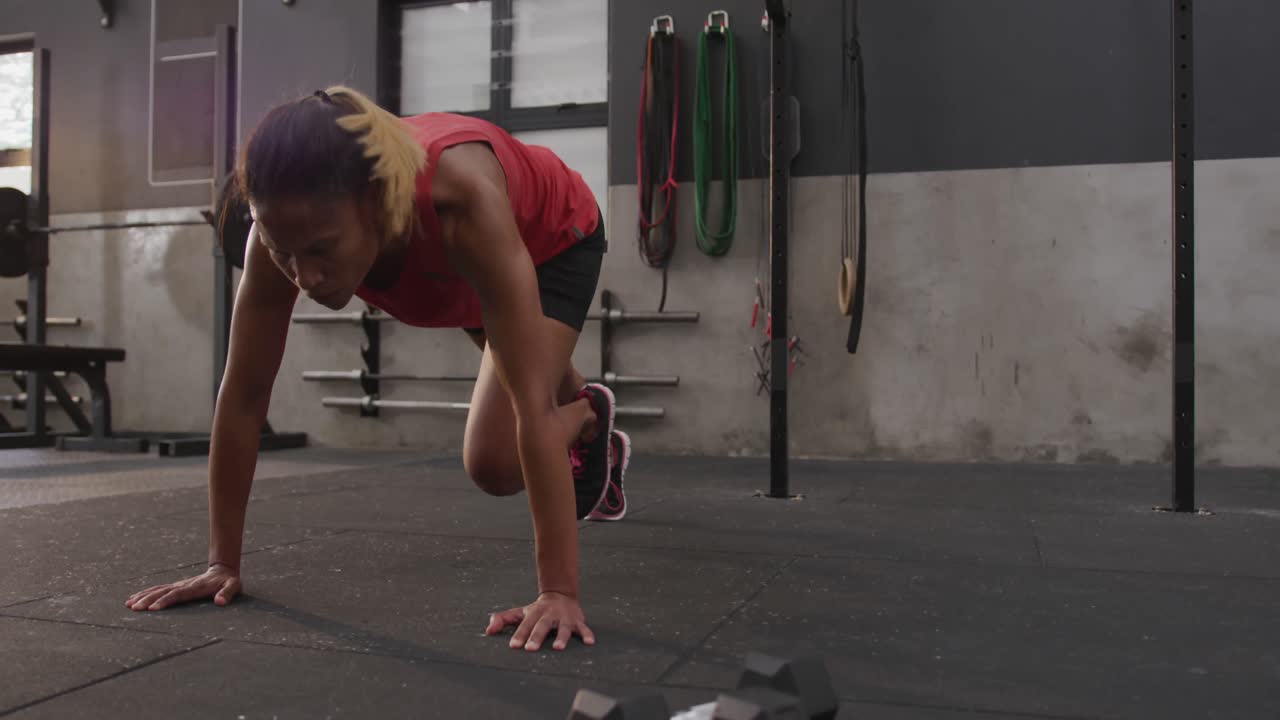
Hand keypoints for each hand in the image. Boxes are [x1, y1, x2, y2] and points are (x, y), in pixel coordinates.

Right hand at [125, 563, 241, 611]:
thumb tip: (220, 602)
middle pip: (162, 592)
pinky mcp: (176, 587)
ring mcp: (178, 585)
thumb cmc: (229, 581)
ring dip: (143, 596)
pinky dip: (145, 593)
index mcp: (195, 587)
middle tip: (134, 608)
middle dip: (147, 600)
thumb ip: (227, 593)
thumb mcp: (233, 586)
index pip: (177, 595)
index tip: (152, 609)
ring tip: (128, 604)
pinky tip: (134, 599)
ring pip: (157, 590)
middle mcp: (183, 585)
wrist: (223, 570)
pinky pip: (158, 589)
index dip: (165, 601)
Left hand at [485, 591, 595, 651]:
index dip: (519, 634)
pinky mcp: (577, 621)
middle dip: (536, 637)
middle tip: (530, 649)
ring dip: (561, 637)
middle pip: (542, 626)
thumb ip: (503, 620)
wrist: (560, 594)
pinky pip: (583, 628)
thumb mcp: (519, 612)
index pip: (525, 625)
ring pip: (562, 628)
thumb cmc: (537, 610)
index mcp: (534, 613)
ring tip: (557, 648)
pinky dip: (586, 634)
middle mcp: (549, 615)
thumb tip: (488, 630)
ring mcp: (564, 618)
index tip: (514, 646)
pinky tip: (589, 642)